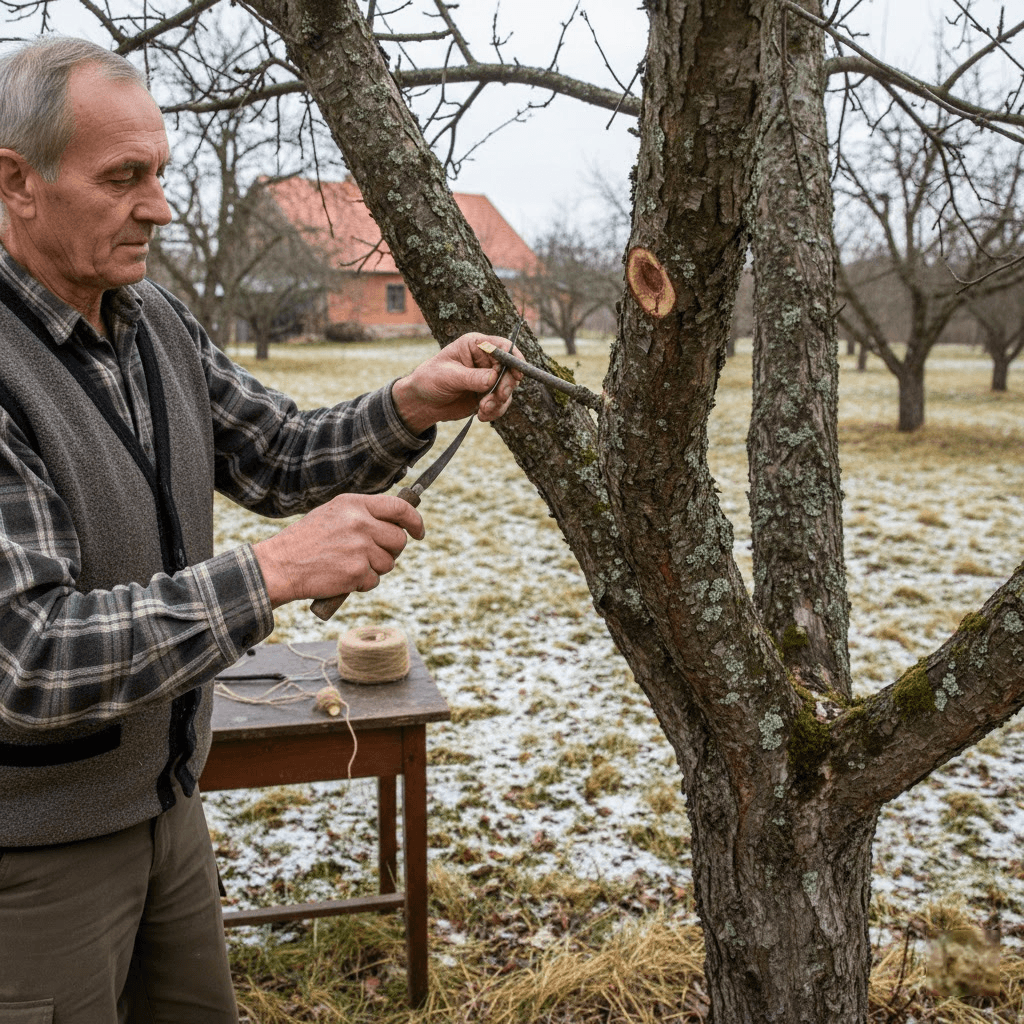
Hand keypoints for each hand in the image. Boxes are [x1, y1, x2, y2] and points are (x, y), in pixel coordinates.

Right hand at [253, 494, 424, 607]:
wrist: (279, 565)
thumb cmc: (306, 541)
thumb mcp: (333, 514)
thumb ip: (363, 515)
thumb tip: (397, 524)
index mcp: (354, 504)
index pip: (399, 508)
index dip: (415, 521)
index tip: (419, 532)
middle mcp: (360, 523)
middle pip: (398, 540)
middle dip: (391, 551)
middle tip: (372, 555)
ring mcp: (359, 548)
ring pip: (388, 563)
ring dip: (374, 569)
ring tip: (348, 565)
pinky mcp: (356, 572)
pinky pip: (374, 581)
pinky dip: (362, 583)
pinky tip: (342, 576)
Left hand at [392, 332, 522, 433]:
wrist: (423, 403)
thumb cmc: (430, 380)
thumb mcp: (449, 376)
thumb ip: (472, 377)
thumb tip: (494, 378)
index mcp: (475, 345)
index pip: (502, 346)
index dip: (514, 358)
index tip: (517, 375)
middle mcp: (485, 360)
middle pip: (510, 369)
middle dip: (506, 386)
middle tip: (498, 397)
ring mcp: (488, 378)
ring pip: (507, 389)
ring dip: (499, 402)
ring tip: (483, 409)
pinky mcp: (488, 395)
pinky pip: (501, 403)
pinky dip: (495, 411)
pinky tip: (481, 415)